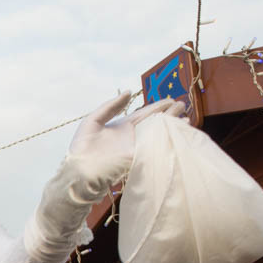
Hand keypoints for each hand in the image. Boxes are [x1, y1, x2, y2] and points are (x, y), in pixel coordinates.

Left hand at [67, 92, 186, 197]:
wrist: (77, 171)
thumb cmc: (81, 147)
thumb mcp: (93, 120)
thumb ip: (111, 106)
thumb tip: (129, 92)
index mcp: (123, 126)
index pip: (145, 113)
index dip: (158, 106)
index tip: (171, 100)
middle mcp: (132, 136)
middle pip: (155, 123)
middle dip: (169, 115)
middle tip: (183, 105)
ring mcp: (135, 147)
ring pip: (157, 134)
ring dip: (171, 127)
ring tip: (186, 118)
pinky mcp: (135, 158)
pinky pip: (153, 147)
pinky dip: (165, 140)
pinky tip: (176, 134)